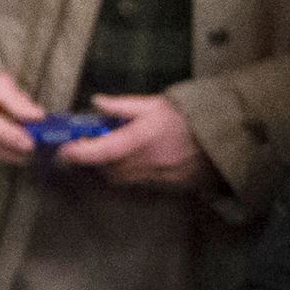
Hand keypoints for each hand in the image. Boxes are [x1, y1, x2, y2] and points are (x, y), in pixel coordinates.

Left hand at [57, 94, 215, 189]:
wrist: (225, 136)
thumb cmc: (189, 116)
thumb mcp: (156, 104)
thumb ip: (124, 106)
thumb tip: (97, 102)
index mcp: (143, 139)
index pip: (102, 151)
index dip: (79, 153)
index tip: (64, 151)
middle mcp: (149, 162)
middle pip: (107, 170)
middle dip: (93, 161)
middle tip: (84, 148)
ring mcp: (159, 177)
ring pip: (122, 180)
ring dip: (110, 169)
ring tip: (109, 153)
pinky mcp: (169, 187)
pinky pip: (140, 184)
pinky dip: (130, 175)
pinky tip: (133, 161)